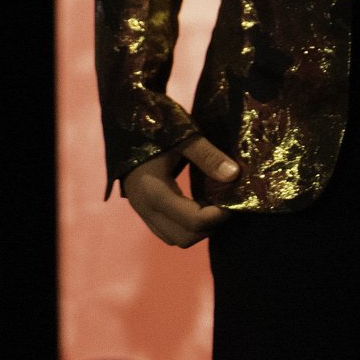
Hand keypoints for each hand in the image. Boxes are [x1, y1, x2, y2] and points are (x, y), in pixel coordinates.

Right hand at [120, 136, 239, 247]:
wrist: (125, 121)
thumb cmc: (154, 125)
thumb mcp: (184, 137)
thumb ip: (208, 156)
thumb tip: (234, 176)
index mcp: (155, 192)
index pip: (193, 221)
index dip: (218, 216)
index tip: (234, 201)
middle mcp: (145, 208)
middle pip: (185, 238)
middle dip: (209, 226)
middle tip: (225, 205)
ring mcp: (141, 211)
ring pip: (175, 238)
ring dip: (197, 229)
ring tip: (212, 205)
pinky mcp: (142, 209)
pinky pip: (167, 230)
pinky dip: (185, 226)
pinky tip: (198, 204)